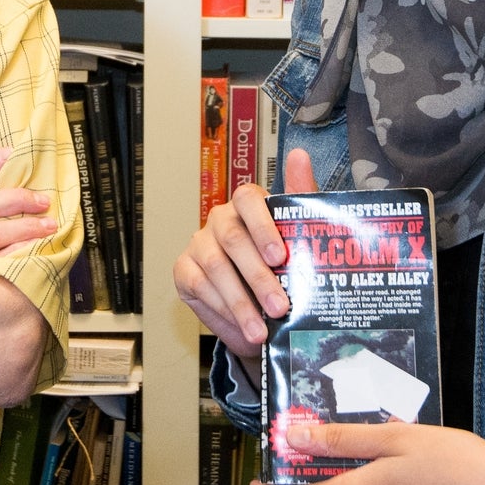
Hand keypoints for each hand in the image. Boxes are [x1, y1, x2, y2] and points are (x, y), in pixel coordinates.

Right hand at [175, 148, 315, 359]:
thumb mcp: (299, 239)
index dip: (263, 226)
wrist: (263, 309)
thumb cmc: (282, 267)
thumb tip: (300, 155)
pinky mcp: (184, 270)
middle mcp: (220, 219)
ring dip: (242, 302)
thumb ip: (301, 200)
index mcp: (247, 205)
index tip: (279, 255)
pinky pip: (200, 287)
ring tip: (262, 329)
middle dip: (259, 276)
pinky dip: (223, 309)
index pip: (248, 199)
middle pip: (234, 239)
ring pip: (216, 267)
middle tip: (279, 305)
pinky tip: (242, 326)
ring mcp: (199, 244)